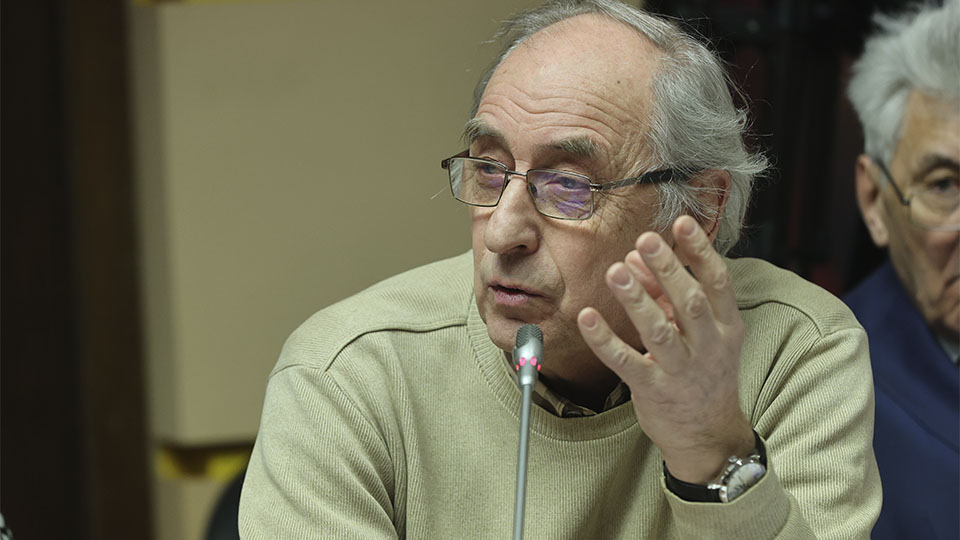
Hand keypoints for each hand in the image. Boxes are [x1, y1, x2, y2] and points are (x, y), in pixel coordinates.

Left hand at [577, 215, 753, 483]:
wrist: (708, 434)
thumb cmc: (701, 372)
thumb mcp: (699, 333)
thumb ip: (666, 294)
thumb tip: (634, 258)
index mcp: (727, 327)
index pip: (718, 282)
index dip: (701, 252)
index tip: (682, 223)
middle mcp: (709, 347)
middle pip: (690, 302)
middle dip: (667, 269)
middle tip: (646, 240)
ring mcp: (681, 371)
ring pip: (658, 331)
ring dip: (636, 299)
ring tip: (615, 270)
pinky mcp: (653, 390)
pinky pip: (626, 362)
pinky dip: (605, 340)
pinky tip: (587, 317)